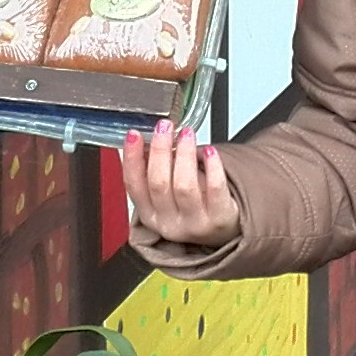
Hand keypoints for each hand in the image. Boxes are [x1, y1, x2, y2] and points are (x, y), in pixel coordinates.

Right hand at [122, 123, 240, 249]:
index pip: (134, 186)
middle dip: (160, 150)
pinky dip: (212, 166)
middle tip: (165, 127)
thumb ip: (153, 171)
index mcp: (150, 215)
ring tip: (187, 134)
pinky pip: (215, 189)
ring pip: (184, 186)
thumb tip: (145, 140)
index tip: (134, 134)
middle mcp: (169, 223)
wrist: (222, 227)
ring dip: (184, 154)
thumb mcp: (167, 194)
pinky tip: (210, 152)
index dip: (132, 158)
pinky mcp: (219, 219)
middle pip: (159, 184)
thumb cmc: (193, 206)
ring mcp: (195, 224)